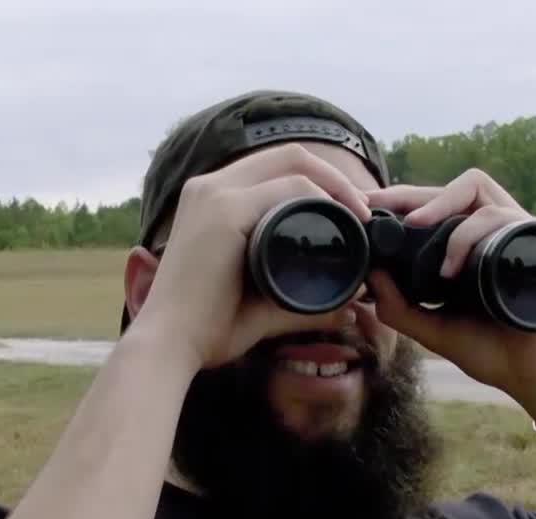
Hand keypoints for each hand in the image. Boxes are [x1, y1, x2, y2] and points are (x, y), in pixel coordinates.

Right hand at [127, 144, 374, 371]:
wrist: (171, 346)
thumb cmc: (207, 329)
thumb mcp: (261, 304)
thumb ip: (301, 303)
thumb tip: (346, 308)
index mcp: (211, 200)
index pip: (274, 169)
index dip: (319, 181)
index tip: (351, 213)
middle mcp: (209, 187)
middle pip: (287, 155)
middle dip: (334, 177)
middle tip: (364, 210)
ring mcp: (214, 194)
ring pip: (292, 163)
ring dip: (335, 184)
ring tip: (360, 215)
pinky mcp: (224, 211)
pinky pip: (287, 187)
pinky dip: (323, 197)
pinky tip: (343, 218)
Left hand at [365, 169, 535, 419]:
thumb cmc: (493, 352)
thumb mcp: (433, 329)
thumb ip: (400, 308)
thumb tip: (371, 273)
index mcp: (472, 248)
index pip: (439, 206)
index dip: (404, 200)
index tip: (369, 208)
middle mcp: (495, 233)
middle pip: (453, 188)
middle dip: (411, 192)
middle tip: (377, 205)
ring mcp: (516, 232)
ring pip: (475, 191)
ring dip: (441, 211)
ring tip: (418, 237)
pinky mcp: (535, 238)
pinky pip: (498, 216)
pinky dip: (468, 235)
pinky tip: (451, 270)